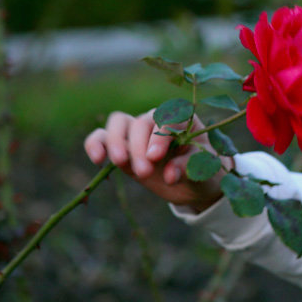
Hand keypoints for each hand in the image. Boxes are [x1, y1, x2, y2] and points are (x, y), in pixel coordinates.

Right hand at [84, 110, 226, 212]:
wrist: (193, 184)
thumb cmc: (202, 171)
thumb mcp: (205, 170)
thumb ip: (189, 167)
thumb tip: (169, 174)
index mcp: (184, 120)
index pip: (169, 117)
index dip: (160, 135)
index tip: (155, 157)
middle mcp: (158, 120)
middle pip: (142, 122)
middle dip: (139, 147)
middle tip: (144, 172)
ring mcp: (138, 132)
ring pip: (119, 122)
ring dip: (116, 141)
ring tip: (119, 162)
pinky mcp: (121, 146)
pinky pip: (102, 136)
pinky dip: (96, 143)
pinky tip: (98, 159)